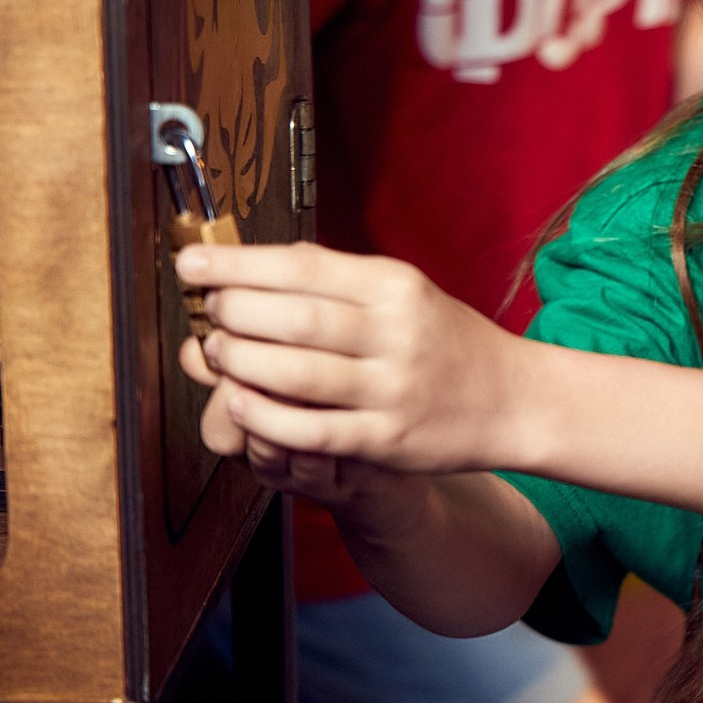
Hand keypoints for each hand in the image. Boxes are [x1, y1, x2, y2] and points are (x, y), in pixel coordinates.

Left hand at [174, 241, 520, 472]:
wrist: (513, 400)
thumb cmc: (446, 343)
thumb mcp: (405, 293)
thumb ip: (338, 278)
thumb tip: (262, 262)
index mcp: (396, 286)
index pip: (302, 267)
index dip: (236, 265)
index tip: (190, 262)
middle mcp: (397, 333)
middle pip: (293, 318)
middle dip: (233, 314)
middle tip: (208, 314)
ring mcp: (393, 389)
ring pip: (296, 373)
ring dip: (240, 363)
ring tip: (217, 354)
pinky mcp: (388, 440)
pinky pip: (312, 431)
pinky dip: (265, 417)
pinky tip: (238, 403)